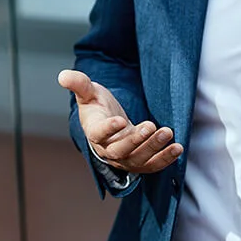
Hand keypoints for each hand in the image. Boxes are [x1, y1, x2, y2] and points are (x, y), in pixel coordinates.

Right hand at [58, 69, 181, 174]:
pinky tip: (177, 147)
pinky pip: (152, 165)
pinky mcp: (139, 162)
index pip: (98, 134)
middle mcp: (108, 150)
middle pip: (121, 150)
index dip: (108, 129)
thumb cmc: (97, 107)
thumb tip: (63, 75)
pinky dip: (165, 159)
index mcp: (94, 132)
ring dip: (154, 148)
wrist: (109, 124)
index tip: (120, 120)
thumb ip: (78, 84)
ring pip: (138, 159)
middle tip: (151, 126)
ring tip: (168, 133)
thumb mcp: (88, 92)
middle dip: (136, 140)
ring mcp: (124, 159)